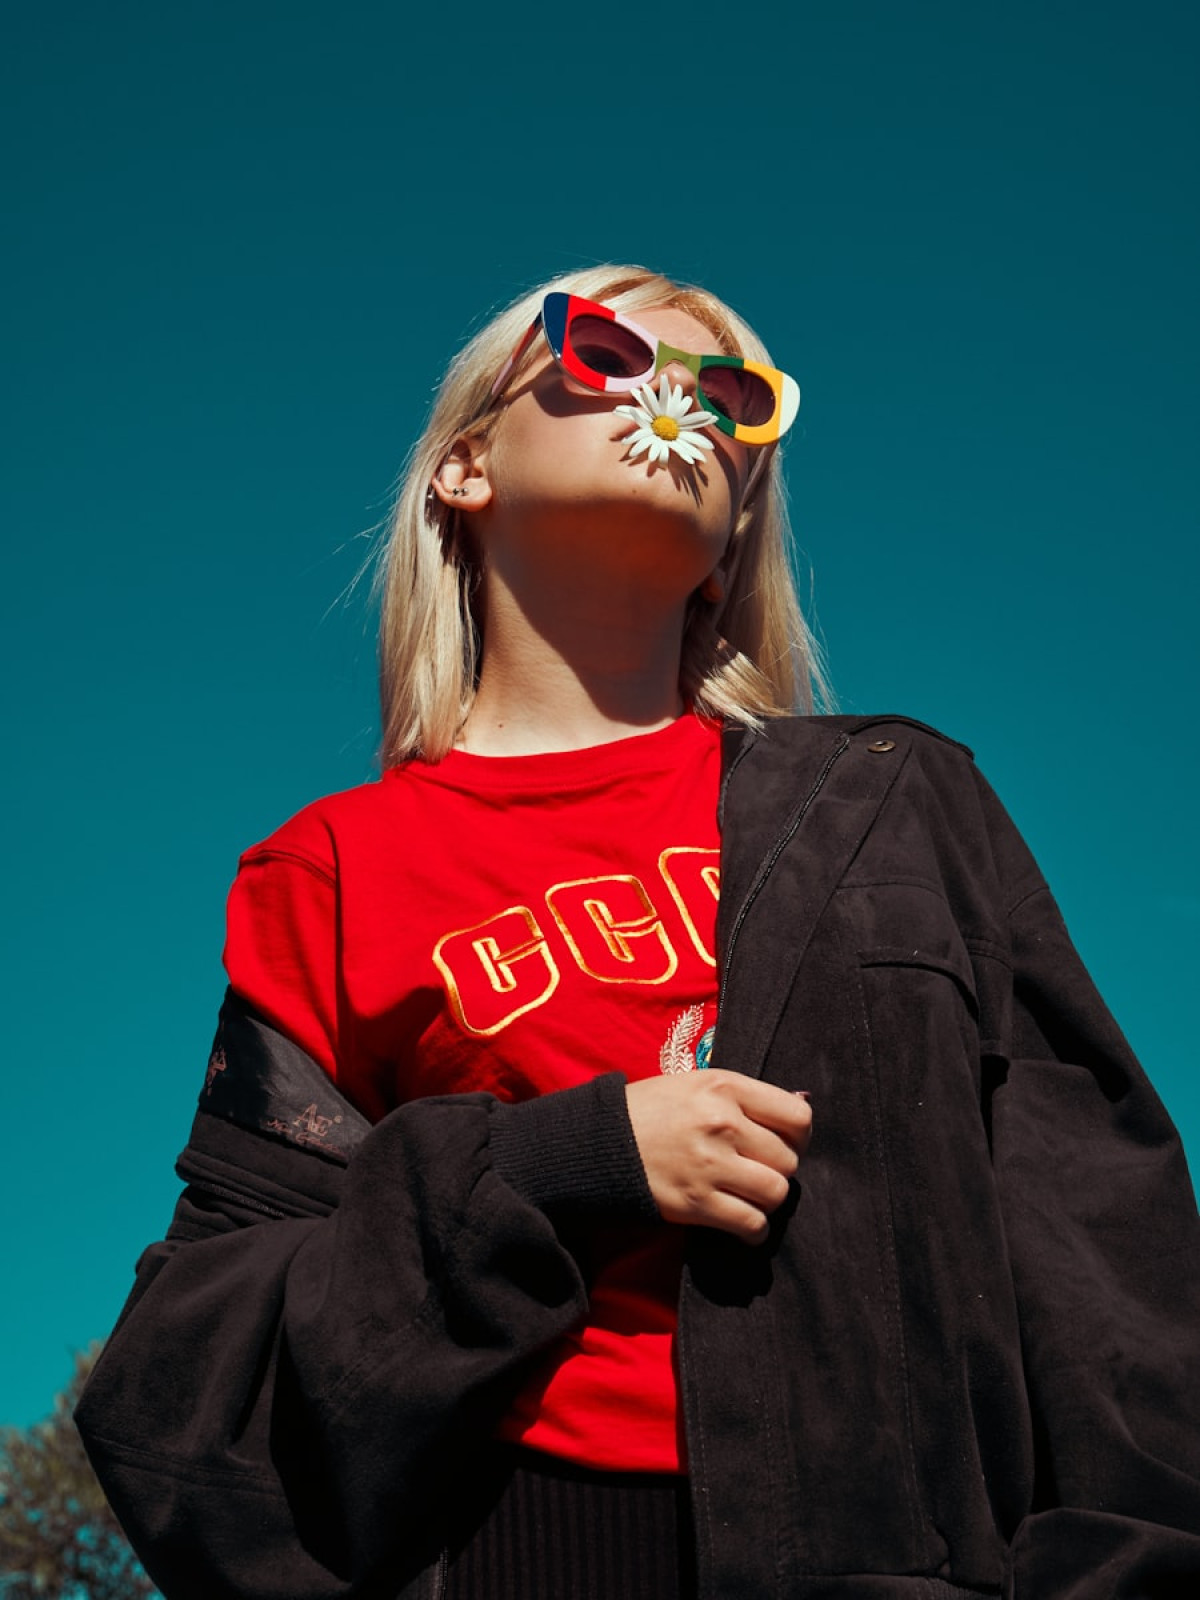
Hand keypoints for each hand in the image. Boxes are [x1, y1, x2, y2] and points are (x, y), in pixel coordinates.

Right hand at [625, 1071, 811, 1244]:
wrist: (601, 1142)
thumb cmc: (651, 1109)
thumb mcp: (697, 1084)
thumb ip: (746, 1096)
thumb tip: (801, 1106)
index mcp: (724, 1087)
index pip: (797, 1116)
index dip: (799, 1135)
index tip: (785, 1143)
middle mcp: (722, 1123)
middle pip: (788, 1159)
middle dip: (778, 1168)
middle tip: (758, 1169)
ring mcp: (710, 1165)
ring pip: (776, 1192)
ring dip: (768, 1198)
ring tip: (749, 1194)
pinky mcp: (696, 1203)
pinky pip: (752, 1224)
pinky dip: (754, 1229)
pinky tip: (744, 1222)